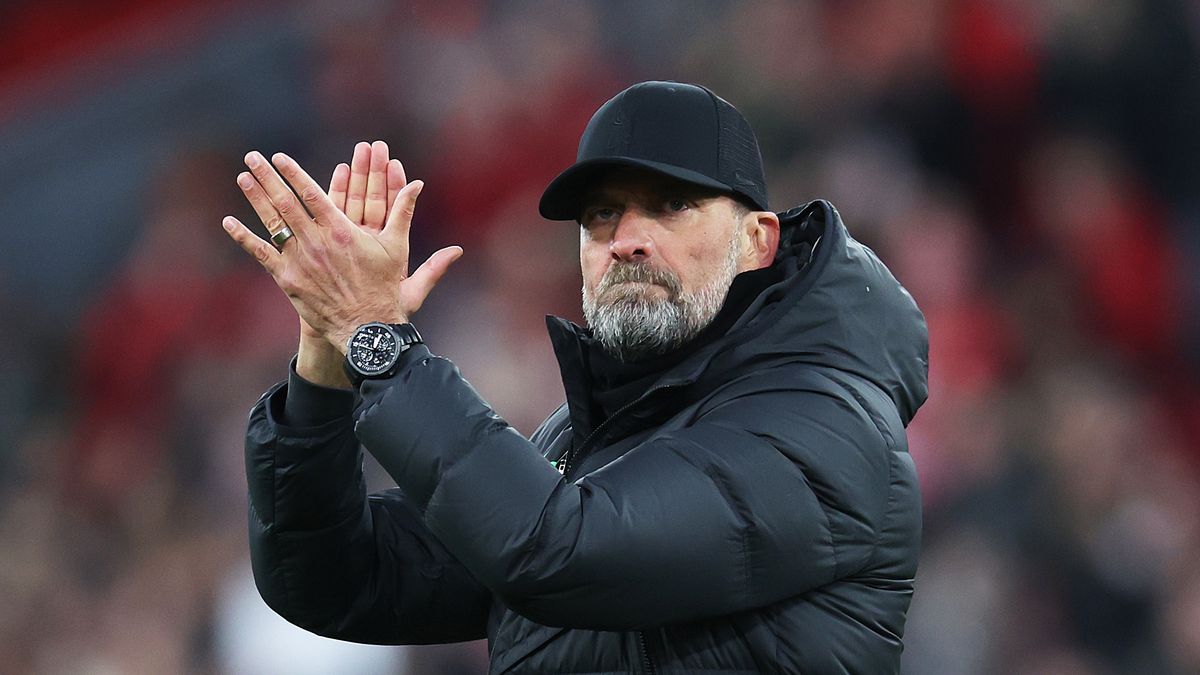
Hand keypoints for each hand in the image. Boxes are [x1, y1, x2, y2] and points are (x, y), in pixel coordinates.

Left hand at [223, 150, 461, 352]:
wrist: (367, 328)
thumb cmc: (385, 288)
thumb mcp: (397, 248)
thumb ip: (404, 213)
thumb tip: (418, 184)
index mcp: (341, 231)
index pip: (312, 194)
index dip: (294, 174)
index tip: (279, 157)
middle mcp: (316, 242)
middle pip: (286, 203)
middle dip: (268, 177)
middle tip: (253, 157)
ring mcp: (299, 261)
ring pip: (272, 223)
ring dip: (256, 198)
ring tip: (243, 178)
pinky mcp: (288, 280)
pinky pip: (261, 254)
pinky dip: (244, 237)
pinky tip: (229, 222)